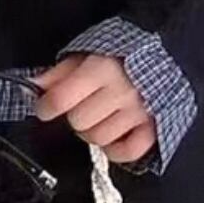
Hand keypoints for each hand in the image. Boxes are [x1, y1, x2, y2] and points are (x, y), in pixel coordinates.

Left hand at [29, 53, 157, 164]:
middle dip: (73, 115)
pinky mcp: (154, 127)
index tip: (45, 107)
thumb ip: (62, 70)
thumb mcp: (90, 50)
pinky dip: (115, 149)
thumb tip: (35, 85)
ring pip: (99, 138)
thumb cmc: (125, 50)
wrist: (168, 51)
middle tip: (81, 105)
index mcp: (101, 69)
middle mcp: (121, 92)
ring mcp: (139, 112)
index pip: (60, 99)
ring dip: (93, 131)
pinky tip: (112, 137)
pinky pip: (128, 152)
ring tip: (98, 117)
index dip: (46, 106)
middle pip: (78, 122)